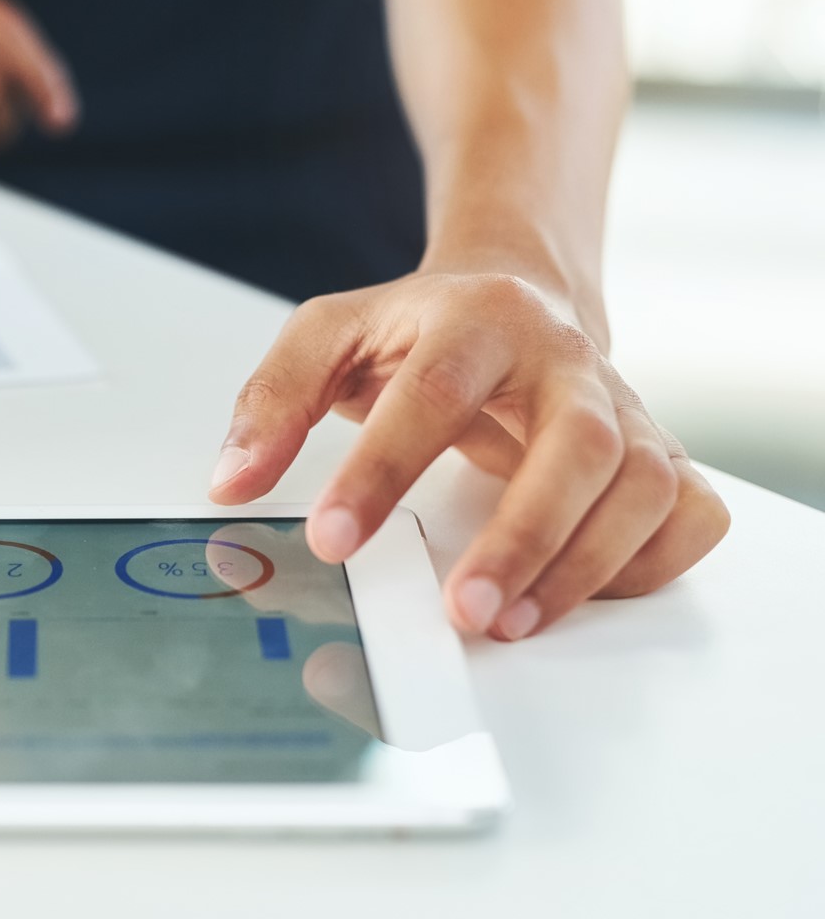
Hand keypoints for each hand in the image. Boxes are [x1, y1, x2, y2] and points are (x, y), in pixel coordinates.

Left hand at [209, 272, 730, 640]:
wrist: (517, 295)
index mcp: (478, 320)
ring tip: (506, 623)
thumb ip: (273, 399)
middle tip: (461, 611)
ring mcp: (623, 406)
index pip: (433, 394)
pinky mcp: (660, 450)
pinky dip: (650, 562)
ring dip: (583, 566)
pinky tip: (585, 593)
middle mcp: (565, 361)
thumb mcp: (330, 335)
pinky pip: (688, 511)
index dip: (382, 470)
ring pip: (641, 485)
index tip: (332, 540)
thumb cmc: (420, 329)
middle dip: (524, 537)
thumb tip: (232, 479)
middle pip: (577, 445)